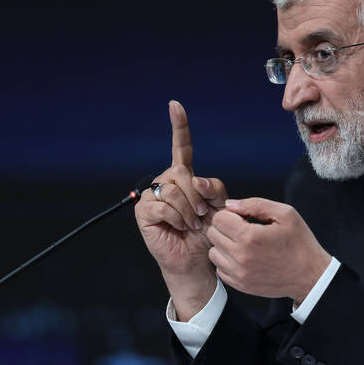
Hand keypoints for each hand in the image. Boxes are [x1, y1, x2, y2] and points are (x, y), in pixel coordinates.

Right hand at [134, 100, 227, 319]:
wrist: (197, 259)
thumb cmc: (208, 233)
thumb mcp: (220, 207)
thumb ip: (213, 188)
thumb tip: (194, 179)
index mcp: (185, 176)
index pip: (182, 147)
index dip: (179, 126)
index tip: (175, 105)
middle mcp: (166, 181)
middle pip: (182, 173)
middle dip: (197, 196)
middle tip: (202, 216)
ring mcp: (153, 195)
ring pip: (172, 189)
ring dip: (188, 210)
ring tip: (191, 224)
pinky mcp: (144, 211)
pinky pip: (163, 205)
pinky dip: (177, 218)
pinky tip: (179, 227)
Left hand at [206, 198, 331, 302]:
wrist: (310, 276)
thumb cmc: (300, 243)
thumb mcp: (285, 214)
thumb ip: (255, 204)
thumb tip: (230, 204)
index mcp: (250, 237)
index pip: (219, 218)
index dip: (230, 214)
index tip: (243, 217)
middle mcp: (240, 257)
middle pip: (213, 234)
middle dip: (225, 228)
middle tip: (243, 229)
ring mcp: (239, 274)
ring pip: (213, 252)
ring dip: (224, 245)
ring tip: (243, 244)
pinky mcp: (240, 285)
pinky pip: (220, 269)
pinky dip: (227, 261)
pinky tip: (243, 257)